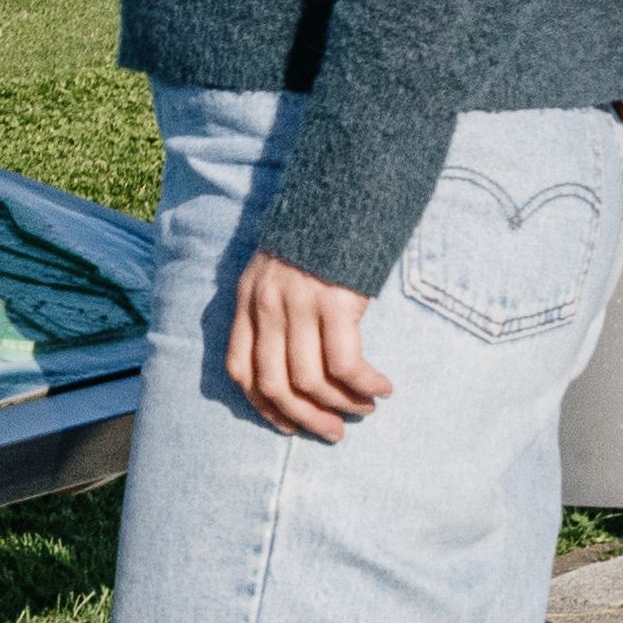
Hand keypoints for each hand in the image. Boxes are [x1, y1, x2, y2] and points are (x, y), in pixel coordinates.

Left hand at [223, 253, 390, 439]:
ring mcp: (298, 305)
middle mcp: (266, 306)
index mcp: (248, 299)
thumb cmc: (320, 236)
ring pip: (311, 381)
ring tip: (364, 408)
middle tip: (333, 432)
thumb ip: (273, 309)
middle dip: (305, 418)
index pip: (241, 369)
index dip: (264, 406)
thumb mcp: (277, 270)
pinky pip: (346, 365)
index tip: (288, 424)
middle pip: (275, 384)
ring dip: (341, 405)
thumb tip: (292, 363)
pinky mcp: (335, 304)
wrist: (345, 190)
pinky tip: (381, 388)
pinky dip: (364, 386)